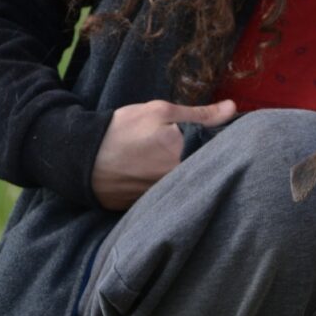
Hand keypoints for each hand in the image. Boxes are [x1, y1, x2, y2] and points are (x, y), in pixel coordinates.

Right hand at [92, 99, 236, 209]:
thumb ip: (200, 114)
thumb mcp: (161, 112)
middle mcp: (182, 182)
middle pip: (208, 170)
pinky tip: (166, 175)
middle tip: (198, 148)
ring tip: (173, 160)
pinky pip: (175, 195)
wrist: (83, 157)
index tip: (226, 135)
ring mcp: (168, 197)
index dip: (226, 144)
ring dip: (194, 173)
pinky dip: (177, 185)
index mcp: (187, 158)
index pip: (222, 153)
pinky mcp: (154, 206)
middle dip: (210, 159)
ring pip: (193, 183)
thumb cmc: (123, 130)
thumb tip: (232, 109)